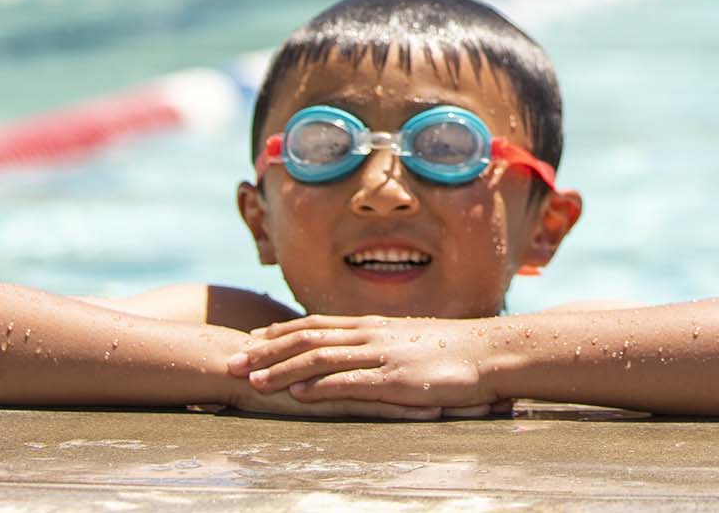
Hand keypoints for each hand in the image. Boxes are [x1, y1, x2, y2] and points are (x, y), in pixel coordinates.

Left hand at [226, 314, 506, 414]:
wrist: (488, 352)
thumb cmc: (450, 349)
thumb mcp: (407, 341)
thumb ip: (376, 345)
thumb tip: (351, 354)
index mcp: (371, 326)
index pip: (314, 324)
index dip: (277, 333)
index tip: (247, 341)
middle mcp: (370, 335)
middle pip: (307, 338)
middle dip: (265, 351)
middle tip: (231, 362)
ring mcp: (381, 356)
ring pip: (321, 358)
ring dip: (283, 370)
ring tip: (252, 381)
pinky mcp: (395, 380)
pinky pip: (351, 382)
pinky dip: (320, 387)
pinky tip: (298, 394)